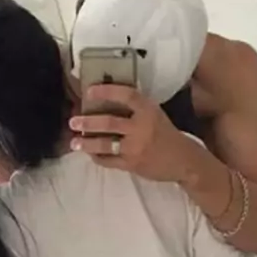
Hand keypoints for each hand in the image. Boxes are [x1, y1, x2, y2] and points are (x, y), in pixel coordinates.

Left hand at [69, 85, 196, 182]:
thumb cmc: (166, 135)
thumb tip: (108, 101)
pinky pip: (109, 161)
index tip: (89, 91)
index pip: (126, 95)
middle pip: (109, 122)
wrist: (183, 161)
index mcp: (149, 110)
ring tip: (74, 142)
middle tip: (73, 121)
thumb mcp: (156, 115)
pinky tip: (90, 154)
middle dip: (88, 122)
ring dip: (87, 143)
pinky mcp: (132, 165)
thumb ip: (136, 109)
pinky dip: (97, 157)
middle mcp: (141, 127)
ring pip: (105, 144)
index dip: (107, 91)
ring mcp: (136, 148)